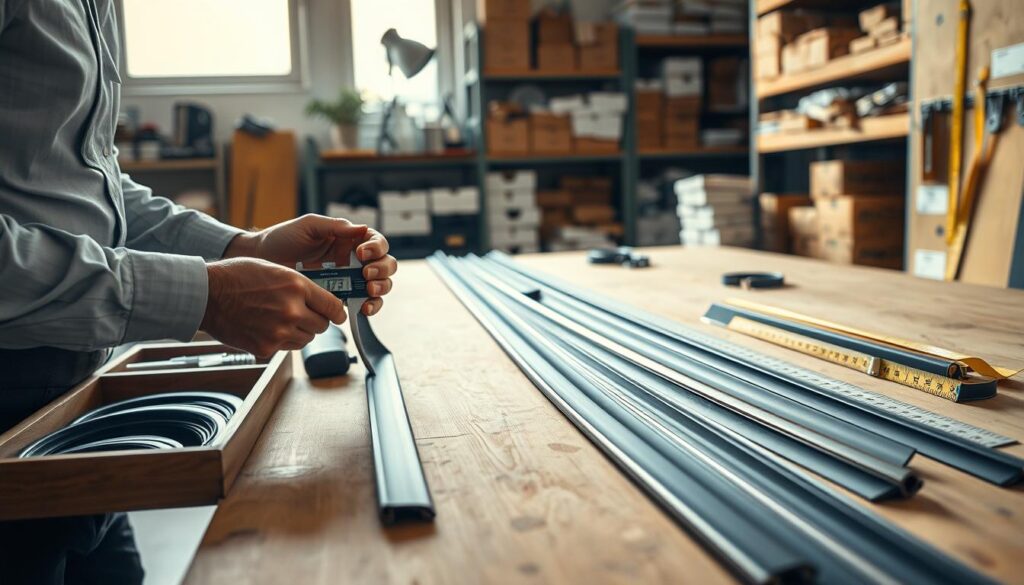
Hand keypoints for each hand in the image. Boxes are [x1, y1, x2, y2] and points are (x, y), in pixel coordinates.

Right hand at [201, 257, 345, 356]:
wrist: (206, 295)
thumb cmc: (237, 277)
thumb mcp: (276, 270)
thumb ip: (300, 286)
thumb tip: (320, 301)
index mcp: (297, 287)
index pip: (333, 307)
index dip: (337, 312)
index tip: (337, 315)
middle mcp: (292, 311)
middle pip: (322, 326)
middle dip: (316, 321)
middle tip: (304, 315)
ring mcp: (280, 332)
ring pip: (306, 339)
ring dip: (300, 332)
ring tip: (282, 320)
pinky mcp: (266, 348)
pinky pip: (286, 348)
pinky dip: (281, 341)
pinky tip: (267, 327)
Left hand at [225, 214, 397, 315]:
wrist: (262, 262)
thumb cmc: (283, 239)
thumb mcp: (309, 226)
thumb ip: (335, 226)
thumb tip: (362, 229)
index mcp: (349, 239)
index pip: (376, 242)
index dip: (376, 248)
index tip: (361, 253)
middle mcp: (353, 259)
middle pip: (385, 264)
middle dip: (382, 270)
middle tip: (367, 274)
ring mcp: (349, 280)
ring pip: (379, 285)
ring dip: (380, 289)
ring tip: (368, 291)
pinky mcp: (341, 298)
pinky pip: (364, 303)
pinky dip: (370, 306)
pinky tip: (363, 307)